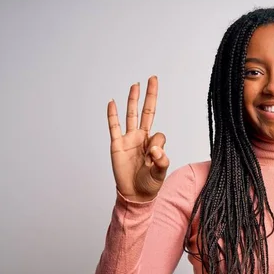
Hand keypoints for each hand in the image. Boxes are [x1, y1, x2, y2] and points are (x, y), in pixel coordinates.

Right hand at [107, 76, 168, 201]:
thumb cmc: (149, 184)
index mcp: (154, 144)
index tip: (153, 157)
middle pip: (146, 112)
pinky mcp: (117, 145)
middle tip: (153, 78)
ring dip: (133, 100)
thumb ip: (161, 161)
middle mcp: (141, 138)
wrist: (135, 195)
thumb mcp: (160, 174)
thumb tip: (155, 149)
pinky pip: (114, 127)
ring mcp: (128, 140)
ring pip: (131, 115)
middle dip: (150, 96)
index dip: (157, 145)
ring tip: (136, 85)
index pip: (159, 134)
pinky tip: (112, 102)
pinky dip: (112, 115)